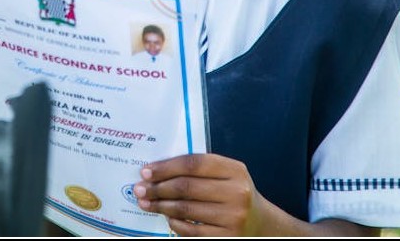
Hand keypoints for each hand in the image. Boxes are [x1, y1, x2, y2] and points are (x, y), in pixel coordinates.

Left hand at [133, 153, 264, 236]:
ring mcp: (233, 218)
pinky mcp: (227, 238)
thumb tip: (155, 172)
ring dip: (160, 206)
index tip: (145, 171)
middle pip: (186, 187)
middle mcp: (237, 193)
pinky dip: (174, 223)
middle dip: (158, 188)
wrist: (260, 223)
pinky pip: (191, 230)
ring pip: (185, 209)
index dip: (166, 167)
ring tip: (146, 202)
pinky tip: (166, 217)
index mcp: (235, 170)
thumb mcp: (226, 175)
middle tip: (139, 188)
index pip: (194, 164)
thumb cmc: (233, 193)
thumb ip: (199, 170)